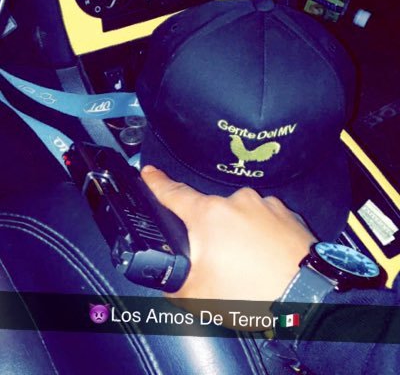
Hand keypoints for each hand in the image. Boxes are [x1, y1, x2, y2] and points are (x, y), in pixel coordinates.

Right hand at [142, 165, 315, 302]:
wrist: (308, 299)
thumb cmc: (253, 294)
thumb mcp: (199, 296)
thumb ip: (173, 282)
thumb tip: (167, 278)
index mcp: (210, 215)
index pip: (173, 193)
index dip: (156, 183)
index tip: (148, 173)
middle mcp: (237, 201)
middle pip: (209, 213)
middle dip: (208, 234)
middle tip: (219, 263)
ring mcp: (265, 205)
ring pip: (237, 217)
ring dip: (236, 235)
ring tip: (247, 266)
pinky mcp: (286, 213)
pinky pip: (262, 220)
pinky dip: (259, 235)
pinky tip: (265, 258)